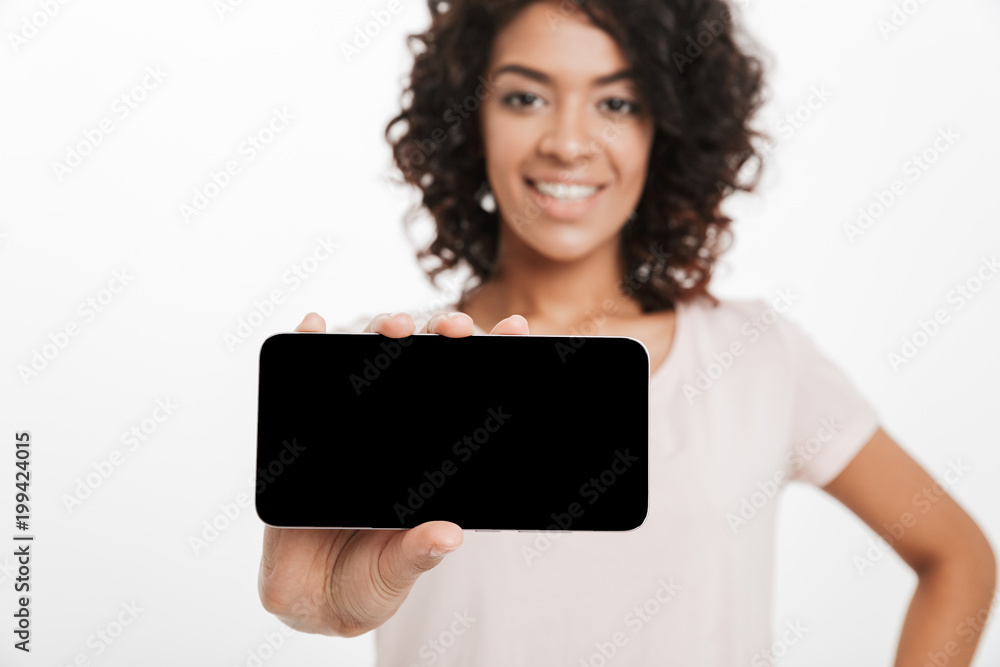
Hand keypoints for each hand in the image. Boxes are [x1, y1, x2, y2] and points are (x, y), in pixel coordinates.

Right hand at [257, 309, 528, 635]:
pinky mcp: (305, 430)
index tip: (514, 329)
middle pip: (420, 364)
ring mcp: (351, 425)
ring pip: (368, 360)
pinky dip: (307, 343)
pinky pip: (305, 380)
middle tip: (454, 328)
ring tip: (393, 326)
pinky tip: (313, 325)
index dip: (491, 359)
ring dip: (380, 331)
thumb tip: (446, 535)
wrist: (310, 598)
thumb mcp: (396, 570)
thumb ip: (417, 554)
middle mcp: (395, 431)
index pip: (467, 397)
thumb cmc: (366, 581)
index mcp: (430, 458)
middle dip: (440, 335)